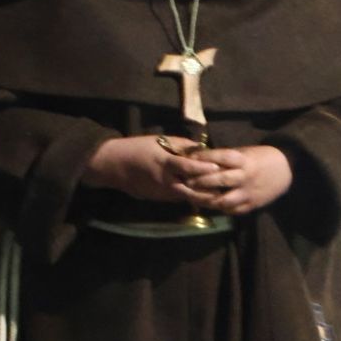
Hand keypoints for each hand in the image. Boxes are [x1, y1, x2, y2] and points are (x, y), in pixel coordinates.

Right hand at [81, 134, 213, 201]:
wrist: (115, 165)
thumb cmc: (138, 148)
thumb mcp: (160, 141)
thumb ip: (181, 146)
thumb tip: (202, 149)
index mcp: (165, 163)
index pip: (188, 168)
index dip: (204, 168)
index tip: (218, 167)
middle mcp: (165, 181)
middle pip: (191, 191)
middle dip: (208, 192)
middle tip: (225, 190)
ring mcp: (161, 192)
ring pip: (186, 197)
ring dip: (201, 197)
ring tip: (218, 196)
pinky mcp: (158, 199)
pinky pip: (177, 198)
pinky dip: (189, 196)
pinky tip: (200, 196)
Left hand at [173, 145, 293, 214]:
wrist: (289, 170)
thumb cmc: (263, 158)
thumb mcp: (246, 152)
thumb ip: (227, 158)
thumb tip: (203, 157)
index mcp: (244, 160)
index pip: (221, 157)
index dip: (204, 157)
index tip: (189, 158)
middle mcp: (245, 177)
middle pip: (219, 180)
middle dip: (200, 181)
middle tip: (185, 181)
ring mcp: (248, 193)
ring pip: (223, 199)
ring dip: (206, 199)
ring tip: (193, 198)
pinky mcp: (252, 205)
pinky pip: (232, 210)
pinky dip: (220, 208)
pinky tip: (209, 205)